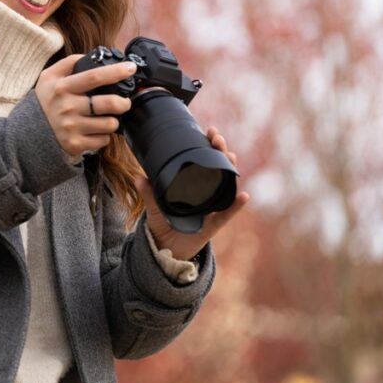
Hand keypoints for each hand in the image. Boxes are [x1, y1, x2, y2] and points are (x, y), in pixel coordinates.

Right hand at [34, 54, 136, 157]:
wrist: (28, 131)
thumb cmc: (45, 100)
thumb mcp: (48, 77)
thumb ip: (69, 63)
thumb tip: (93, 56)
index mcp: (63, 88)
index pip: (94, 77)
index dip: (116, 72)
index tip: (131, 68)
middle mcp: (67, 107)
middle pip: (109, 103)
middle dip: (124, 102)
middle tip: (124, 102)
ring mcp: (72, 127)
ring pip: (110, 124)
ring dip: (113, 120)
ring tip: (105, 117)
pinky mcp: (75, 144)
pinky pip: (103, 140)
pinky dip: (103, 135)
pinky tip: (95, 130)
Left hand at [138, 126, 250, 260]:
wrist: (167, 251)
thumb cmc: (164, 226)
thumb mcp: (155, 208)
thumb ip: (150, 194)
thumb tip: (139, 177)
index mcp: (193, 185)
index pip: (204, 161)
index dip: (209, 146)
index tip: (209, 131)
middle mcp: (206, 193)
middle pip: (219, 168)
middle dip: (221, 151)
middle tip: (217, 138)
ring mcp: (212, 206)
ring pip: (226, 185)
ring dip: (230, 169)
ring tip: (230, 156)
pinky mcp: (214, 223)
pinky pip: (227, 213)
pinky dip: (236, 205)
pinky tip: (243, 195)